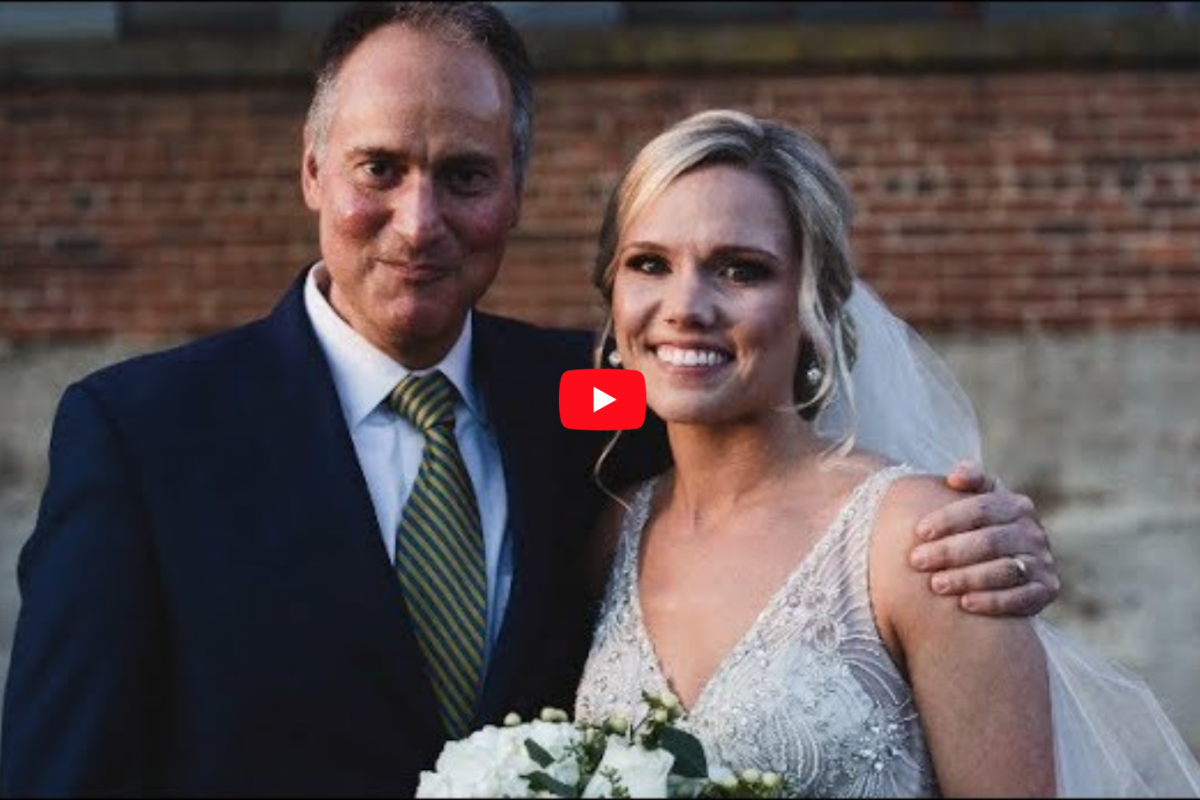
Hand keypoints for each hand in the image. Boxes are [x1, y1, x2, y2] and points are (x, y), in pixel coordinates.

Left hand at [909, 461, 1059, 616]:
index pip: (982, 508)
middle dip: (950, 551)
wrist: (1005, 563)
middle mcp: (1034, 532)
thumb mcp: (975, 499)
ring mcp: (1043, 562)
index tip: (919, 531)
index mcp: (1016, 505)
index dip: (949, 519)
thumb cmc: (977, 527)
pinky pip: (1021, 598)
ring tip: (936, 584)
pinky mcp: (1047, 590)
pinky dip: (993, 601)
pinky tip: (965, 604)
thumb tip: (956, 477)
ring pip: (1005, 570)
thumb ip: (969, 479)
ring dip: (968, 578)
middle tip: (917, 561)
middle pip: (990, 541)